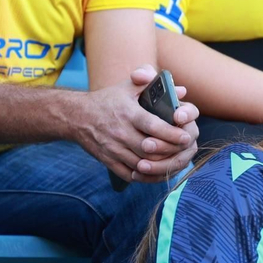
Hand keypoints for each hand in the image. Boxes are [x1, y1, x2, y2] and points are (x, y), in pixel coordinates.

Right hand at [74, 65, 200, 181]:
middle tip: (185, 151)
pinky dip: (146, 177)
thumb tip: (181, 89)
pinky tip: (158, 172)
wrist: (76, 116)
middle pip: (149, 149)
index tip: (185, 137)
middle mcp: (120, 133)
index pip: (152, 126)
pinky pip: (130, 175)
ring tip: (176, 162)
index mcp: (128, 113)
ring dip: (160, 166)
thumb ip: (154, 85)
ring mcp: (113, 149)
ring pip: (142, 164)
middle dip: (170, 152)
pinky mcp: (108, 161)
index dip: (171, 134)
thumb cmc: (107, 100)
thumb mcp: (127, 87)